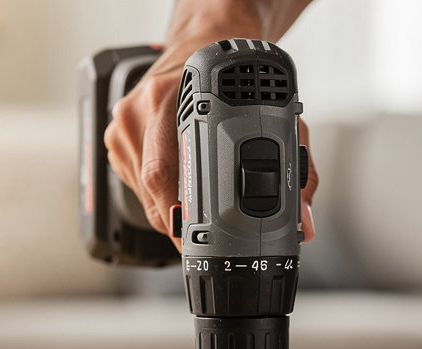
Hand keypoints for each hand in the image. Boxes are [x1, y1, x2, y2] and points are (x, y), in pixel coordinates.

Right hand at [103, 44, 317, 243]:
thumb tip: (304, 221)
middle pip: (153, 190)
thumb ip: (297, 171)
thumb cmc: (235, 78)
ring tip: (195, 204)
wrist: (206, 40)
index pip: (165, 175)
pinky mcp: (118, 139)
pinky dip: (158, 196)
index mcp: (171, 99)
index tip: (201, 235)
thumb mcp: (277, 117)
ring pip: (143, 194)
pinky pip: (136, 186)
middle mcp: (142, 110)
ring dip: (170, 210)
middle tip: (205, 235)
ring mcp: (125, 125)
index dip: (182, 215)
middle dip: (179, 222)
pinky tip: (176, 185)